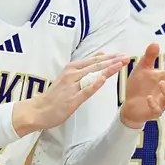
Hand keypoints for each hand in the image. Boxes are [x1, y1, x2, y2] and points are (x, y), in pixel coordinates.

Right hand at [12, 53, 127, 135]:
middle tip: (126, 57)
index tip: (122, 54)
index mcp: (72, 68)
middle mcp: (72, 75)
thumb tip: (101, 55)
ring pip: (92, 75)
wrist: (38, 110)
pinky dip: (94, 84)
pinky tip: (103, 80)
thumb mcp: (69, 76)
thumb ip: (84, 67)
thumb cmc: (55, 95)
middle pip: (95, 66)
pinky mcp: (72, 100)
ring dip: (107, 69)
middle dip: (112, 61)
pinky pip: (85, 91)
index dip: (109, 57)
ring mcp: (72, 87)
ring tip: (120, 64)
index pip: (94, 60)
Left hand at [120, 43, 164, 128]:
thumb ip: (149, 57)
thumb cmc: (139, 86)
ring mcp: (162, 102)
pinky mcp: (154, 111)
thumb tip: (155, 42)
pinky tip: (149, 98)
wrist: (129, 103)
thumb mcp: (143, 68)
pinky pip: (157, 110)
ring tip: (160, 83)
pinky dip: (154, 104)